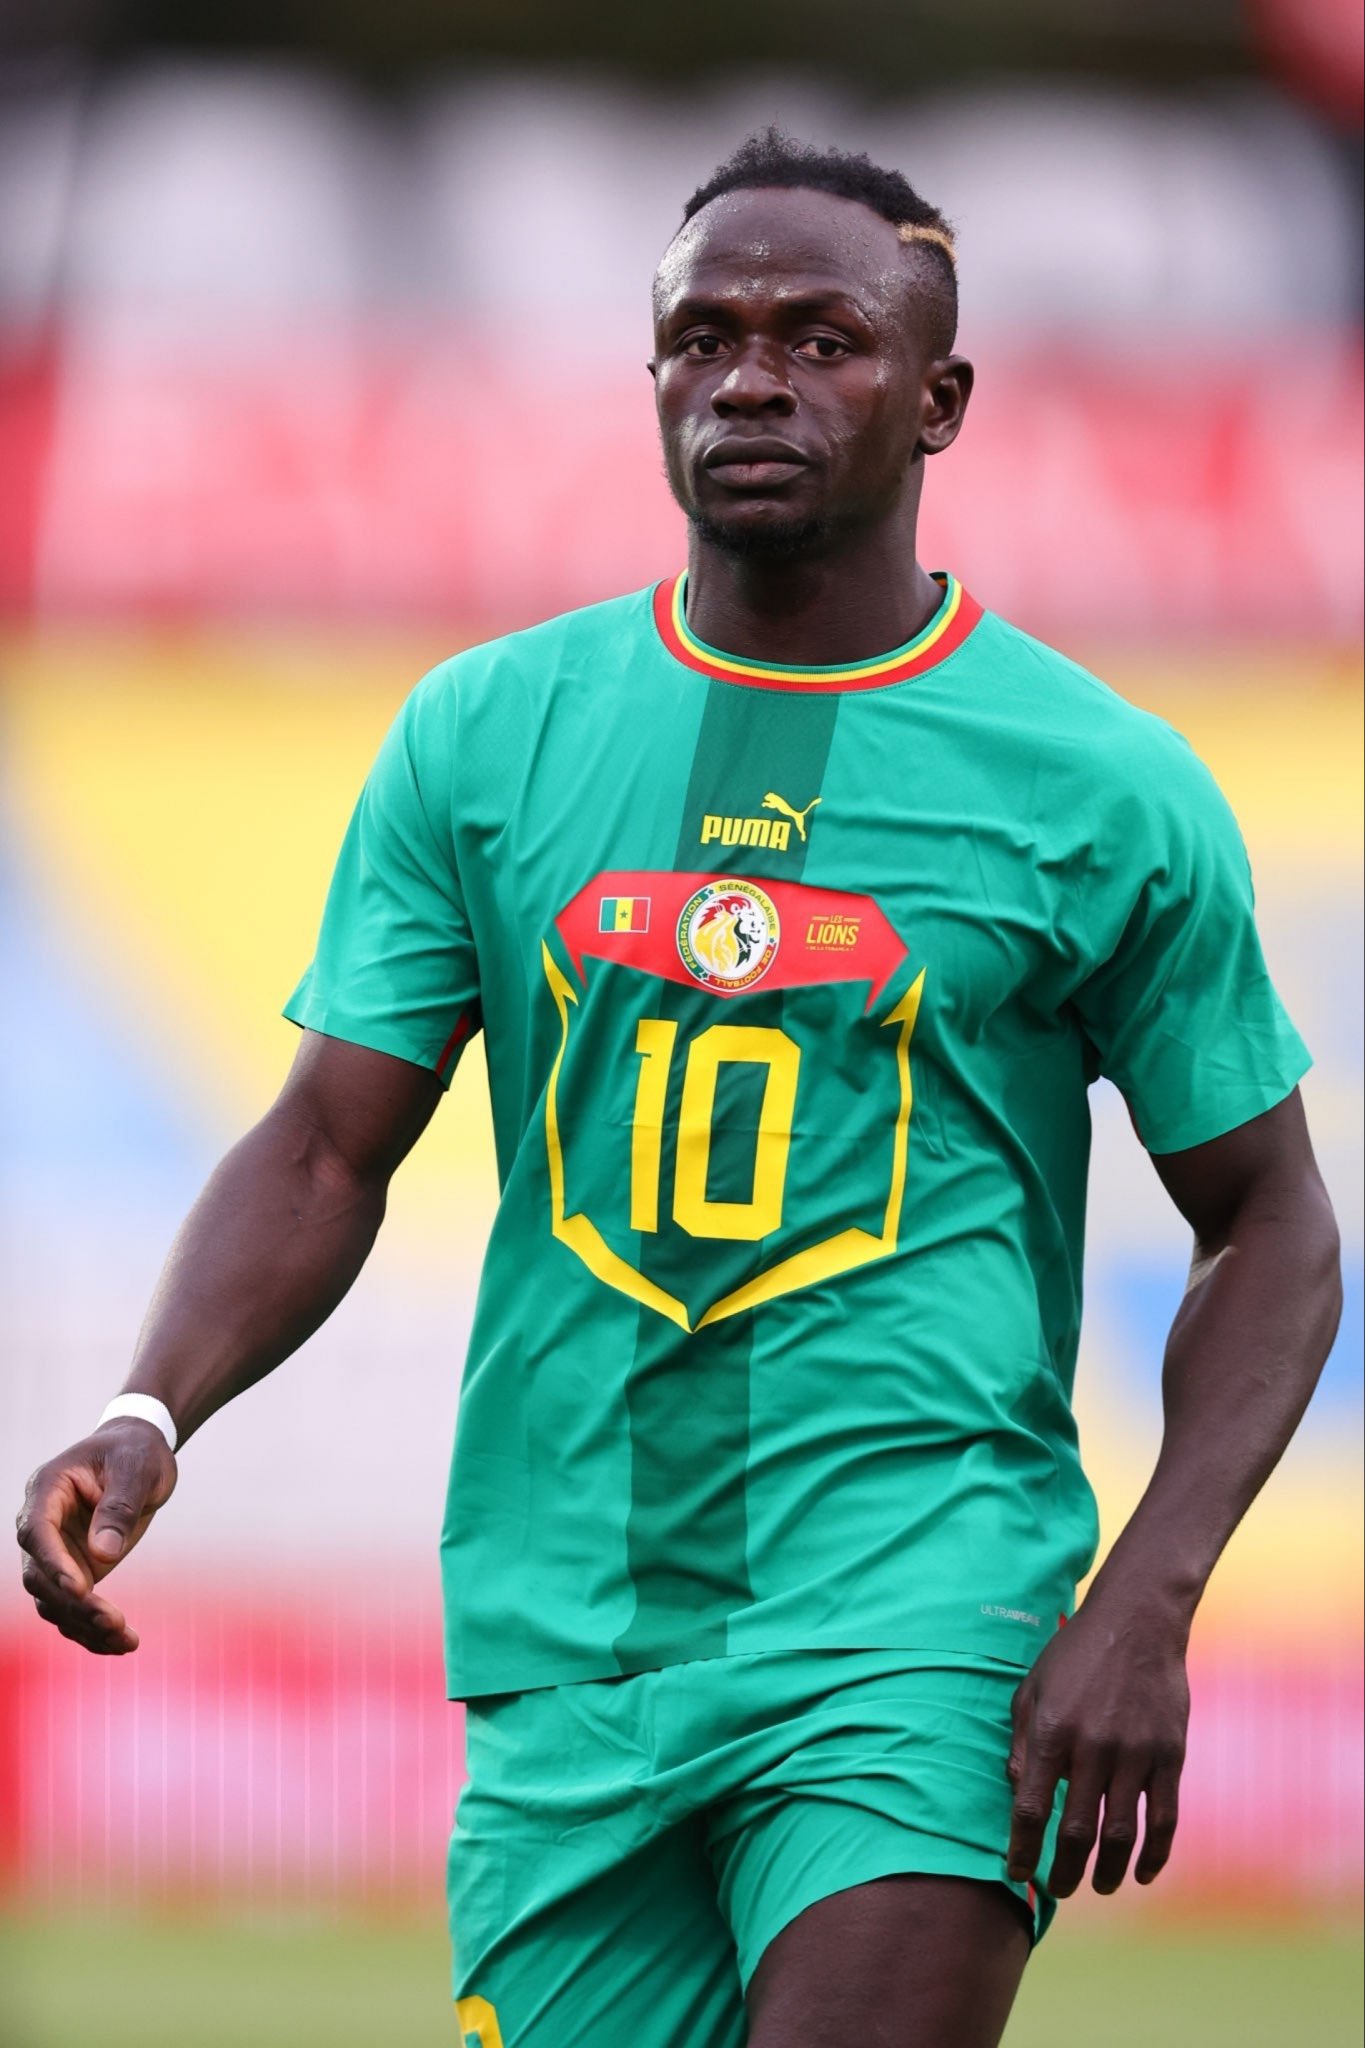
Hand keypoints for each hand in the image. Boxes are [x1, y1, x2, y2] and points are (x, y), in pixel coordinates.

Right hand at [16, 1421, 176, 1653]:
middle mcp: (42, 1526)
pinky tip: (121, 1645)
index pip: (37, 1532)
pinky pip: (73, 1609)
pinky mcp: (74, 1572)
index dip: (54, 1564)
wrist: (140, 1454)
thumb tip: (102, 1554)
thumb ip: (119, 1506)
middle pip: (40, 1576)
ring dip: (84, 1625)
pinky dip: (93, 1630)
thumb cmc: (135, 1451)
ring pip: (53, 1601)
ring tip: (126, 1641)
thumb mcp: (136, 1467)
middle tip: (114, 1621)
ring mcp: (56, 1553)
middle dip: (74, 1604)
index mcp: (46, 1490)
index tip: (80, 1589)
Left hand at [1006, 1598, 1188, 1897]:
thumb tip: (1015, 1792)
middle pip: (1076, 1830)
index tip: (1016, 1873)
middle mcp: (1092, 1746)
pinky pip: (1164, 1817)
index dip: (1022, 1847)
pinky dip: (1155, 1853)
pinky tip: (1144, 1872)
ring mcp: (1134, 1752)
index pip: (1030, 1807)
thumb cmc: (1076, 1654)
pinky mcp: (1169, 1754)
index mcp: (1051, 1730)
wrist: (1137, 1621)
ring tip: (1098, 1886)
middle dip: (1064, 1870)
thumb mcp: (1033, 1687)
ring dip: (1108, 1870)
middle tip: (1058, 1890)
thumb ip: (1022, 1741)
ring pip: (1121, 1833)